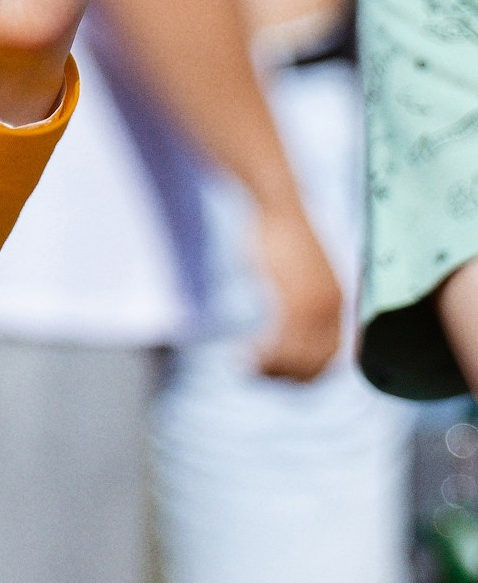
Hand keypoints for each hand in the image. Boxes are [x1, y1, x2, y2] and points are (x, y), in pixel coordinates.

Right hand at [251, 196, 341, 381]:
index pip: (334, 353)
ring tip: (247, 366)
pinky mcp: (293, 299)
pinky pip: (281, 342)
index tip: (286, 377)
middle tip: (260, 375)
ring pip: (298, 357)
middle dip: (289, 376)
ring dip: (271, 369)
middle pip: (318, 361)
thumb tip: (291, 315)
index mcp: (338, 301)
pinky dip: (263, 356)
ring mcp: (315, 304)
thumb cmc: (282, 232)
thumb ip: (303, 294)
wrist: (279, 205)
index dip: (311, 371)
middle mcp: (332, 307)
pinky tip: (244, 354)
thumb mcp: (300, 270)